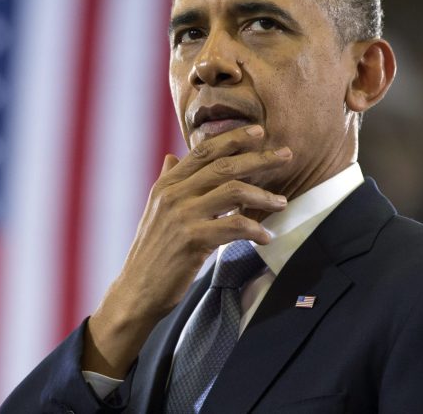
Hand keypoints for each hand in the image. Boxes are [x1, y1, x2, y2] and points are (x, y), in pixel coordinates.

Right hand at [82, 124, 291, 377]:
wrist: (136, 290)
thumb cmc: (151, 253)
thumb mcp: (155, 211)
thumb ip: (167, 182)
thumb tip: (171, 157)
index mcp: (165, 185)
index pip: (203, 152)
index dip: (233, 139)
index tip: (260, 132)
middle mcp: (172, 195)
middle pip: (223, 166)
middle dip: (259, 158)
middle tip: (287, 156)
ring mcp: (182, 216)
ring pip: (233, 191)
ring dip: (263, 195)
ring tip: (282, 202)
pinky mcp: (192, 239)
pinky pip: (234, 226)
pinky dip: (255, 229)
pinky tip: (267, 236)